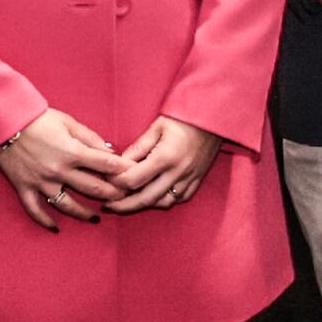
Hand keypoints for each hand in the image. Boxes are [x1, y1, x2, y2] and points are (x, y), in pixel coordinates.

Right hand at [0, 111, 138, 229]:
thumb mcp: (68, 122)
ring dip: (85, 214)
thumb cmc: (37, 119)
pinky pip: (36, 210)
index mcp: (72, 152)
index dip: (123, 172)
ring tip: (96, 217)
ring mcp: (41, 182)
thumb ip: (90, 137)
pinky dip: (46, 221)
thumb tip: (111, 152)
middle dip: (112, 195)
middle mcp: (59, 171)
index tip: (134, 177)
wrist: (2, 122)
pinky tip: (56, 227)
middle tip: (123, 199)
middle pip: (93, 189)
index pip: (106, 166)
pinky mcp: (24, 187)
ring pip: (68, 205)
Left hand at [102, 115, 223, 213]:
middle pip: (145, 199)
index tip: (106, 179)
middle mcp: (178, 172)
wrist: (215, 116)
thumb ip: (138, 147)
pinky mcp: (198, 180)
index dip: (116, 182)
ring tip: (129, 202)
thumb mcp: (157, 126)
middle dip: (124, 205)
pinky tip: (153, 196)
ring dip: (144, 204)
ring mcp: (190, 178)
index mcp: (165, 157)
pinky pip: (179, 199)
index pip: (134, 179)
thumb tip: (119, 163)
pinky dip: (164, 201)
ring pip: (163, 202)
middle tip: (109, 205)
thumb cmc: (185, 117)